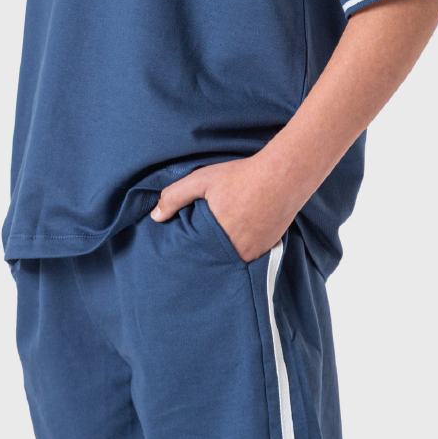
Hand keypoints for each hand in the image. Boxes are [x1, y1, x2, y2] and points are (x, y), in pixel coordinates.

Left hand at [151, 156, 299, 262]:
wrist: (283, 176)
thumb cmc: (241, 177)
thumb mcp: (202, 180)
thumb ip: (175, 196)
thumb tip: (155, 217)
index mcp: (217, 238)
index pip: (196, 257)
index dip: (188, 255)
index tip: (180, 256)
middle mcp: (238, 252)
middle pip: (214, 262)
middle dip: (205, 258)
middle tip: (197, 252)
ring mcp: (256, 253)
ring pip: (232, 262)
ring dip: (224, 256)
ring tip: (216, 246)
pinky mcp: (269, 249)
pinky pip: (249, 258)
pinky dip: (241, 252)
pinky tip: (238, 239)